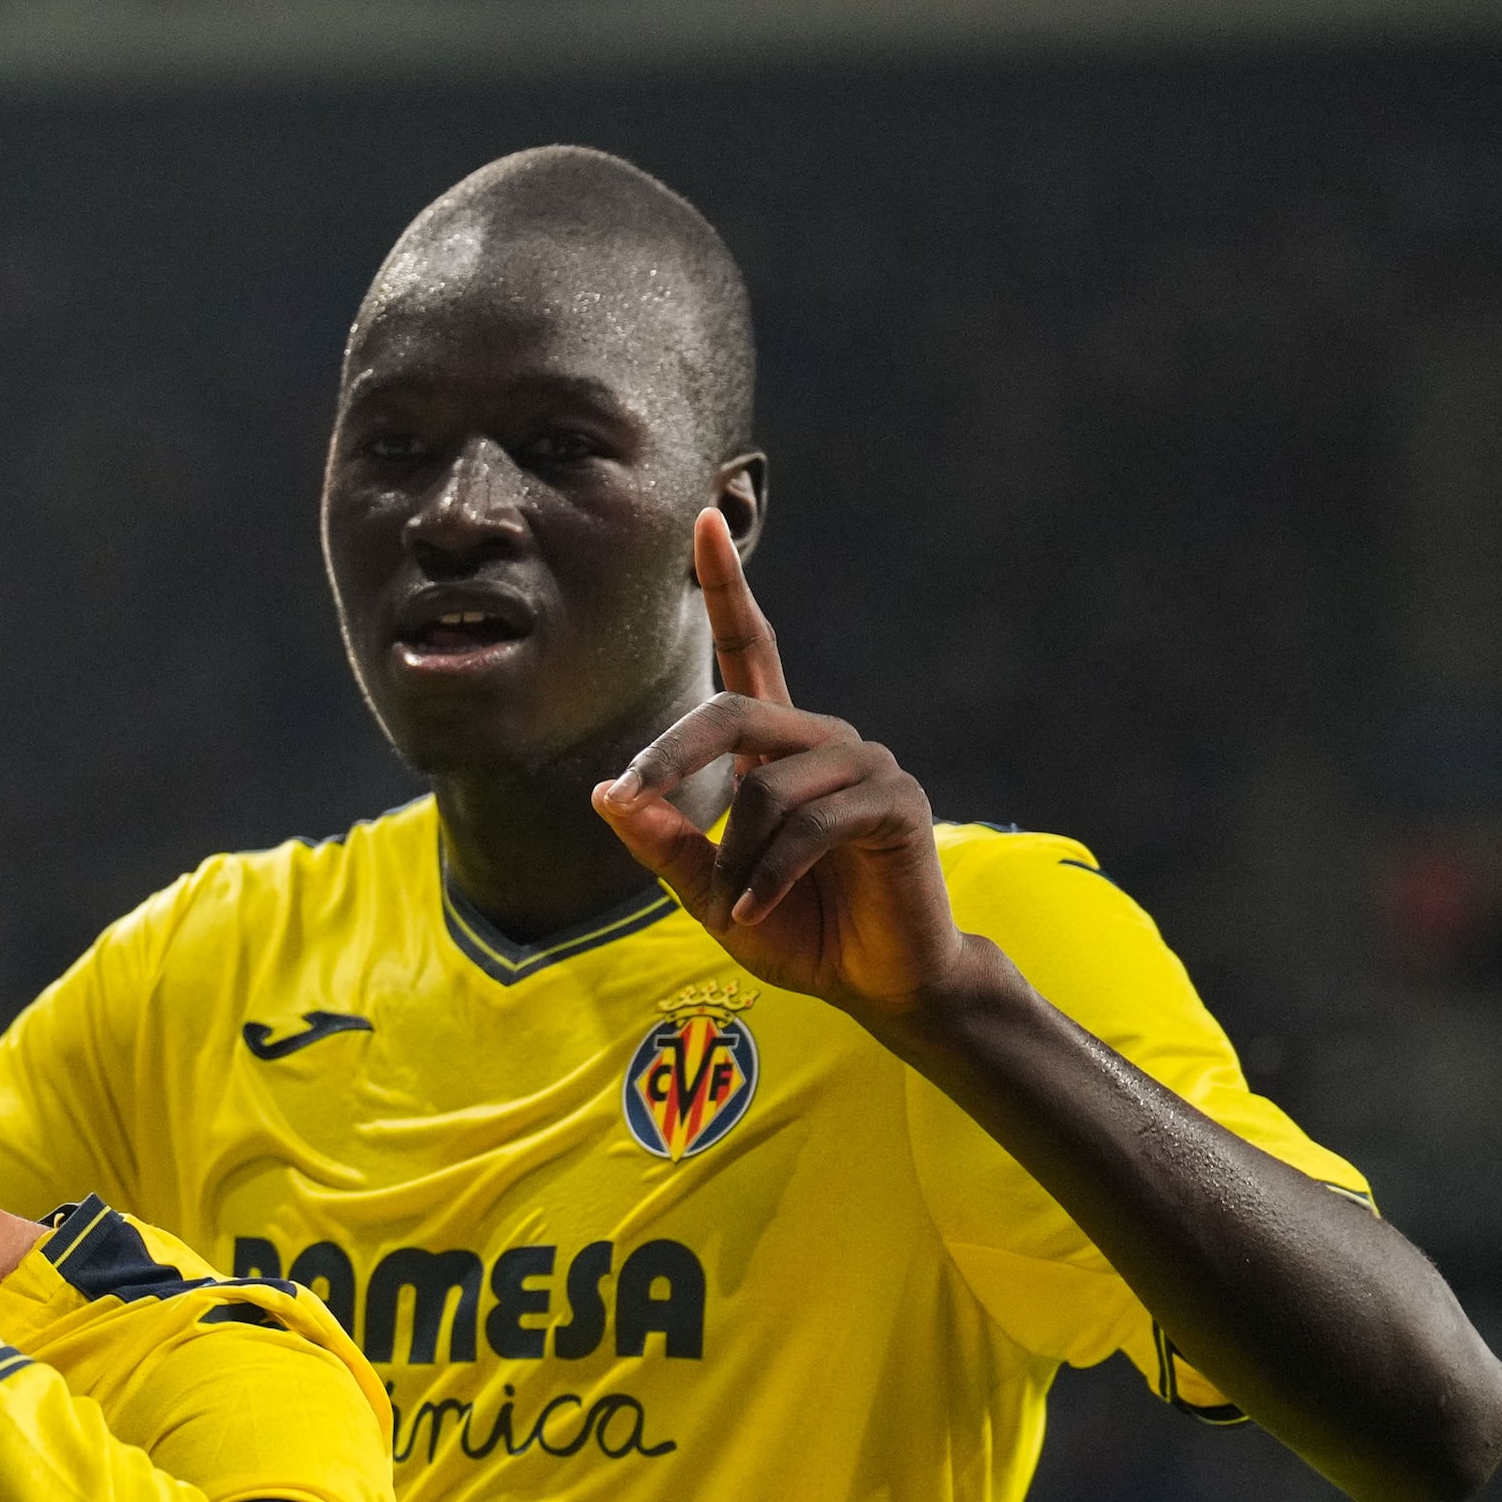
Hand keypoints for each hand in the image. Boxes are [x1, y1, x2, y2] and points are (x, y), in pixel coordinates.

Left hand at [592, 511, 967, 1020]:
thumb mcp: (708, 890)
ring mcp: (866, 764)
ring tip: (740, 904)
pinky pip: (807, 822)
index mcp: (776, 748)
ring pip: (765, 783)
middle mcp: (822, 741)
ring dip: (734, 855)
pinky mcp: (895, 802)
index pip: (752, 648)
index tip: (704, 519)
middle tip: (630, 802)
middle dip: (669, 759)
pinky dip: (768, 874)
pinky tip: (760, 907)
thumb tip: (606, 793)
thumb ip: (662, 843)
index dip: (728, 584)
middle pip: (731, 712)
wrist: (877, 982)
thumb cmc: (796, 928)